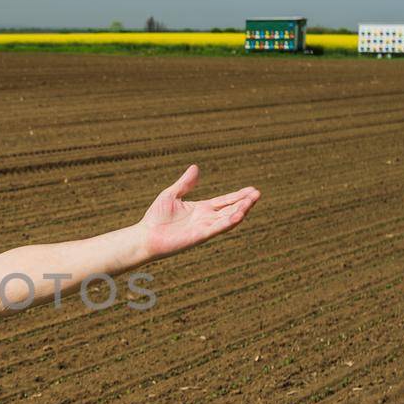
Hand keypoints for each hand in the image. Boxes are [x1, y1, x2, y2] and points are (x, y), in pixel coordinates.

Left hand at [138, 165, 260, 259]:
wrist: (145, 235)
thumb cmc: (155, 218)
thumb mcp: (171, 195)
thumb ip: (185, 184)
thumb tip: (196, 167)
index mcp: (201, 209)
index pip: (224, 201)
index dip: (238, 196)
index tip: (252, 190)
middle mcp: (205, 219)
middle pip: (230, 209)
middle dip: (244, 202)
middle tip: (258, 193)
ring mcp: (204, 228)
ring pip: (228, 218)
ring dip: (241, 210)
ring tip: (252, 201)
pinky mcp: (199, 236)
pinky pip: (217, 228)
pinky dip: (229, 222)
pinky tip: (240, 214)